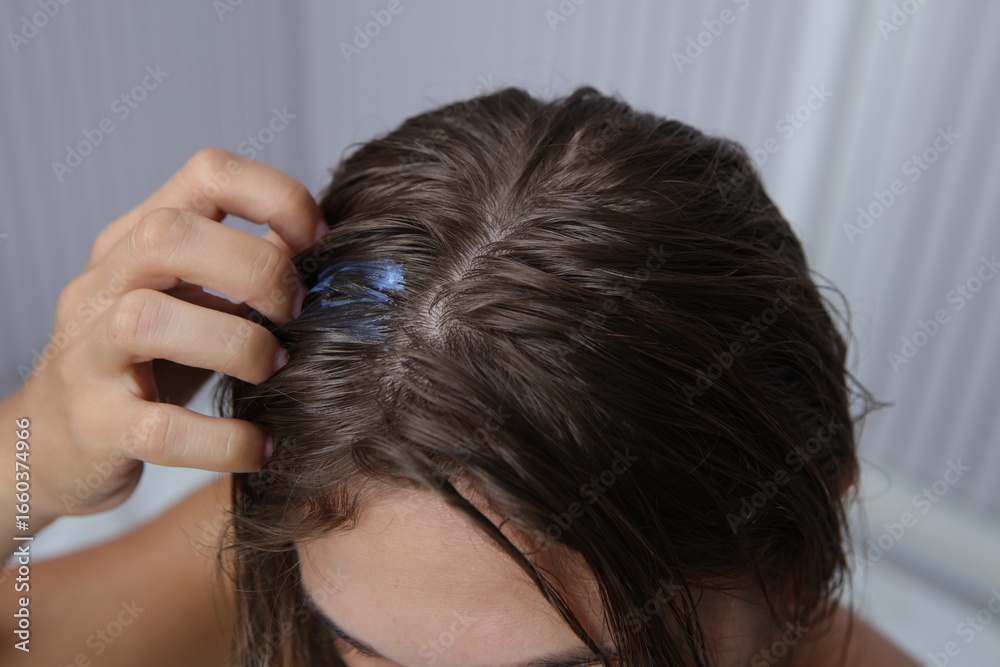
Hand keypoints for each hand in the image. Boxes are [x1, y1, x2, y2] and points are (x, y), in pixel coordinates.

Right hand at [10, 147, 322, 522]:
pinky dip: (225, 440)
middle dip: (255, 269)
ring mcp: (89, 354)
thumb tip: (323, 246)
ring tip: (275, 370)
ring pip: (149, 320)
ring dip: (238, 345)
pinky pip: (161, 430)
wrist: (46, 442)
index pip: (207, 172)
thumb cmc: (143, 362)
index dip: (276, 198)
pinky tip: (259, 444)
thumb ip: (242, 268)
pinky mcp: (95, 427)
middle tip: (294, 313)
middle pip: (169, 235)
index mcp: (137, 239)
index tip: (318, 245)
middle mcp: (103, 285)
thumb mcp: (187, 299)